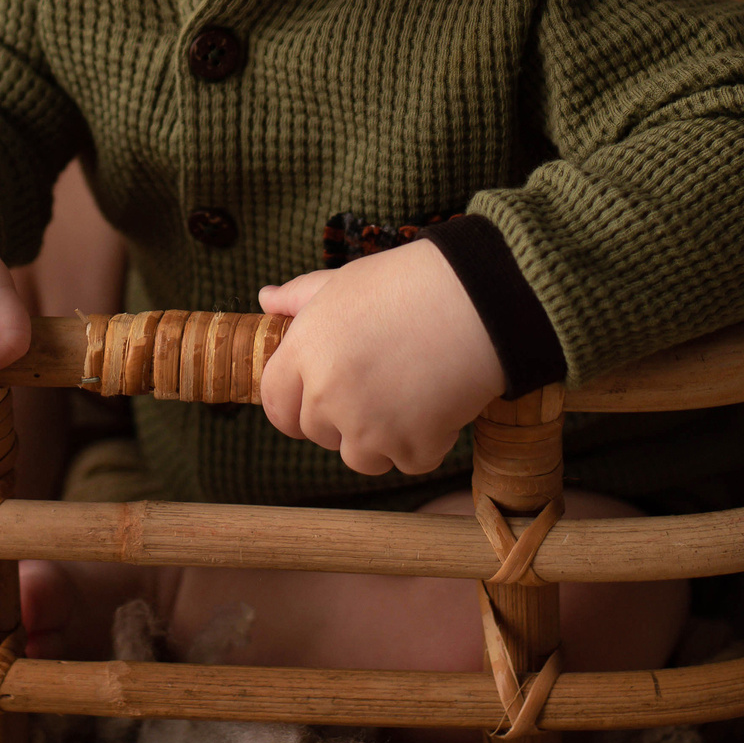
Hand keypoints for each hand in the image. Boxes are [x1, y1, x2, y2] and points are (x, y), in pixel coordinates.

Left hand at [256, 237, 503, 475]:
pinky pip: (408, 461)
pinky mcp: (412, 448)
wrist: (478, 302)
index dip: (294, 404)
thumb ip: (299, 297)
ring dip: (380, 438)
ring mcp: (369, 428)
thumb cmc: (409, 284)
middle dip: (340, 418)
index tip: (314, 400)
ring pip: (359, 457)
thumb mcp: (344, 281)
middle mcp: (328, 396)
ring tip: (407, 395)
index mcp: (305, 352)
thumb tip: (266, 299)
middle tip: (377, 385)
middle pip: (317, 433)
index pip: (275, 403)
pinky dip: (424, 442)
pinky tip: (438, 402)